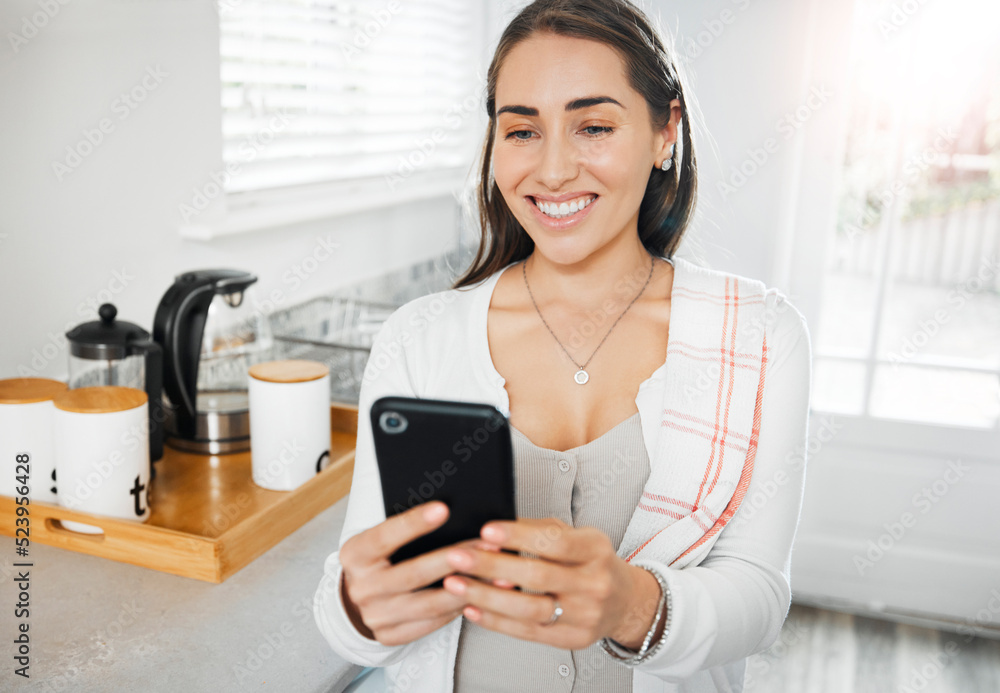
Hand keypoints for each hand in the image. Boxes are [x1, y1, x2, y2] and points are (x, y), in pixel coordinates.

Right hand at [338, 501, 501, 646]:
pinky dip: (457, 608)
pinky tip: (479, 596)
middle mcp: (362, 587)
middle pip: (413, 573)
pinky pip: (432, 623)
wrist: (355, 601)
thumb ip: (404, 530)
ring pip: (428, 603)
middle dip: (453, 558)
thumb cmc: (379, 560)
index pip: (384, 536)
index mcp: (355, 555)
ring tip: (494, 575)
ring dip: (465, 588)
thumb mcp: (379, 541)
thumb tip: (448, 511)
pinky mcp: (390, 635)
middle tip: (485, 546)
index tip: (444, 508)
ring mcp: (375, 615)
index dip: (414, 523)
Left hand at [440, 517, 656, 650]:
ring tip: (456, 584)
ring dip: (486, 597)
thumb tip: (495, 532)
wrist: (624, 601)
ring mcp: (584, 615)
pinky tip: (472, 608)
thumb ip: (539, 531)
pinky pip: (527, 632)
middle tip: (459, 556)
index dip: (518, 536)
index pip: (555, 542)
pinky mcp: (571, 639)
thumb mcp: (577, 535)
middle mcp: (593, 584)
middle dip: (492, 566)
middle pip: (537, 576)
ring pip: (529, 609)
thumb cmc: (592, 562)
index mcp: (595, 550)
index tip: (486, 531)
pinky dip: (495, 621)